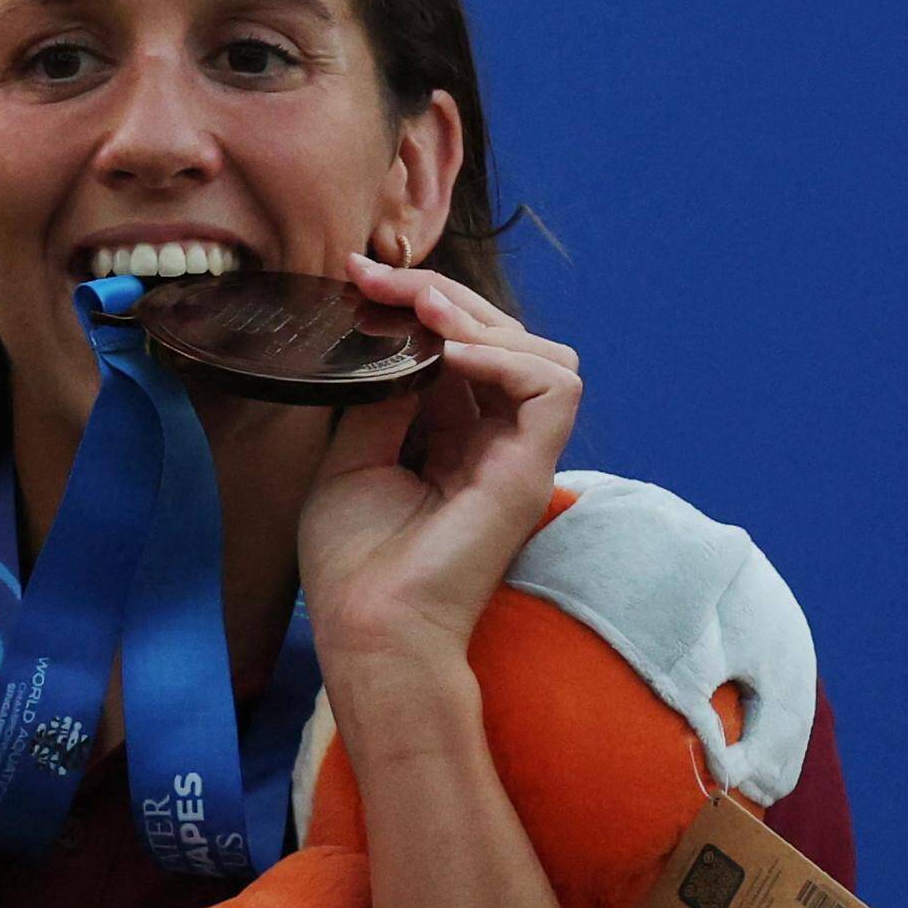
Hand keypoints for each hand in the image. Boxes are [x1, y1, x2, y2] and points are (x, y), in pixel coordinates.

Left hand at [296, 256, 582, 685]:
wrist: (368, 631)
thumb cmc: (354, 563)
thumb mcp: (352, 457)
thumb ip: (381, 398)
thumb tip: (392, 337)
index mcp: (454, 436)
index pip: (461, 346)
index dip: (417, 303)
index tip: (356, 277)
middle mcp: (495, 441)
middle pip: (502, 338)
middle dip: (440, 293)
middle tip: (376, 279)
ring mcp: (518, 456)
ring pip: (543, 354)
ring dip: (480, 318)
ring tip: (422, 314)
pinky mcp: (531, 472)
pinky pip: (554, 389)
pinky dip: (508, 358)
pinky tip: (451, 355)